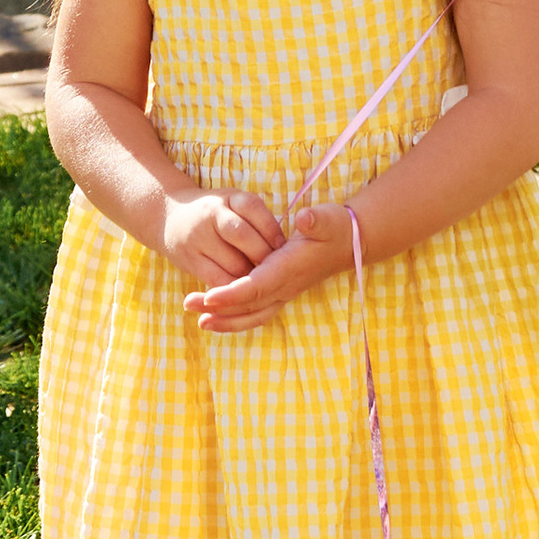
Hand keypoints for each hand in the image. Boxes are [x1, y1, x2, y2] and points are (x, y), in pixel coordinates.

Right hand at [161, 188, 284, 286]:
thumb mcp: (233, 203)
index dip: (272, 230)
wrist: (169, 216)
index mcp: (229, 197)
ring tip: (264, 282)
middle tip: (277, 269)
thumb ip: (257, 218)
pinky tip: (244, 291)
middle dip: (263, 256)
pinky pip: (216, 280)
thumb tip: (284, 246)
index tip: (284, 247)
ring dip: (251, 276)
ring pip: (232, 262)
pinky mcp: (190, 260)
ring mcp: (199, 237)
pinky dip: (233, 288)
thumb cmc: (215, 213)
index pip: (254, 208)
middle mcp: (212, 214)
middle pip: (242, 236)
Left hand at [186, 201, 352, 332]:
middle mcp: (285, 287)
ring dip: (224, 319)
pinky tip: (214, 315)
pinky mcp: (280, 291)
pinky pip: (254, 311)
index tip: (209, 297)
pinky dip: (234, 317)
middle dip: (218, 308)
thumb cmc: (336, 228)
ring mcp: (283, 292)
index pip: (257, 286)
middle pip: (248, 306)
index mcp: (289, 269)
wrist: (350, 243)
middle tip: (188, 304)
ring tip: (197, 318)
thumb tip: (305, 219)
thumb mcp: (328, 219)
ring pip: (250, 314)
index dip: (232, 294)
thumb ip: (316, 220)